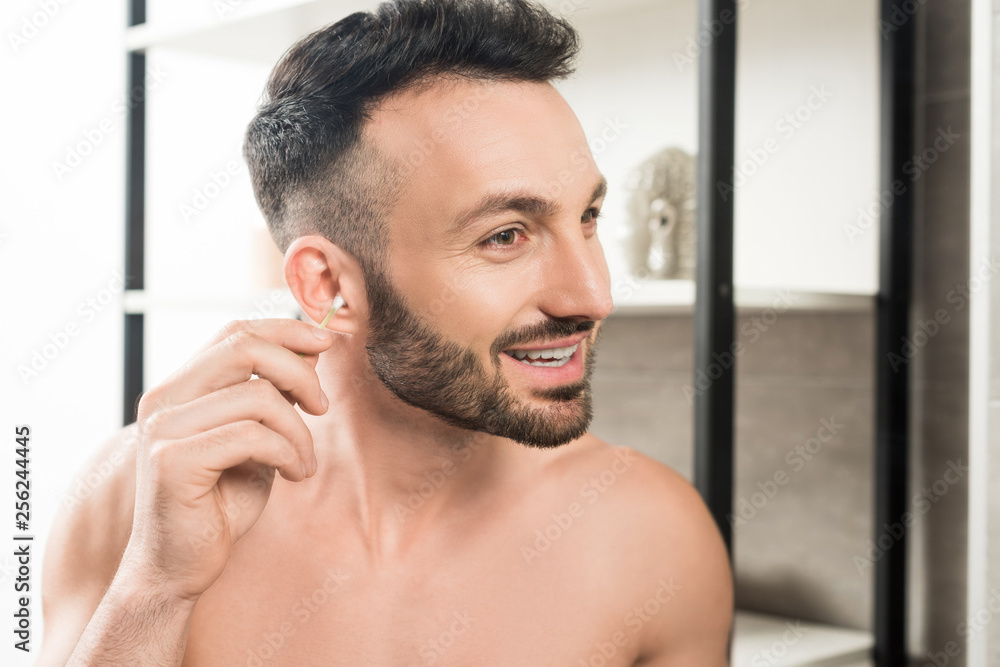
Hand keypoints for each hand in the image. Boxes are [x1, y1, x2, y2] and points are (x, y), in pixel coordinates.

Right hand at [120, 318, 333, 603]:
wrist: (178, 567)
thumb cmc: (219, 502)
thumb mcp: (257, 438)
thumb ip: (273, 395)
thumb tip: (310, 349)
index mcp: (180, 387)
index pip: (235, 332)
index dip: (286, 330)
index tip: (326, 343)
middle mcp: (164, 399)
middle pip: (244, 347)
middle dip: (299, 372)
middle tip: (322, 408)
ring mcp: (164, 428)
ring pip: (258, 396)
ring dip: (298, 431)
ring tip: (305, 462)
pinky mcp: (173, 460)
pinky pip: (252, 436)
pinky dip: (287, 453)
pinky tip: (295, 475)